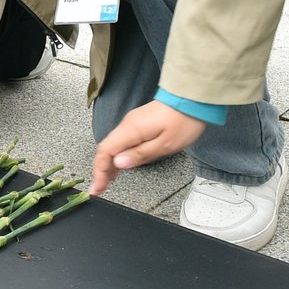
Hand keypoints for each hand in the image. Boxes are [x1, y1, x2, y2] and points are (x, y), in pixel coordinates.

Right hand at [91, 100, 209, 194]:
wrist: (191, 99)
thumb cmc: (182, 122)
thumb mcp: (164, 144)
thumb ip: (140, 154)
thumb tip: (119, 163)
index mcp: (131, 130)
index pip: (105, 151)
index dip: (99, 171)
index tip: (97, 188)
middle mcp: (127, 125)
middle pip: (106, 149)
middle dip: (101, 170)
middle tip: (101, 189)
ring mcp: (132, 123)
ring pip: (113, 145)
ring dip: (108, 164)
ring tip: (108, 182)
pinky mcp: (138, 123)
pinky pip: (121, 141)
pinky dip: (117, 155)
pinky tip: (120, 165)